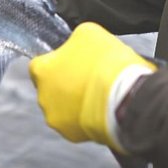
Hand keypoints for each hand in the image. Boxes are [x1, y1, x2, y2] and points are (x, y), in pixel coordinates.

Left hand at [28, 22, 155, 152]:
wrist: (127, 97)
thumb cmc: (106, 62)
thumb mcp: (88, 33)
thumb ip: (74, 40)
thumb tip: (75, 45)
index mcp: (41, 70)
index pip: (40, 64)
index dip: (57, 61)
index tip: (72, 61)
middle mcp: (42, 96)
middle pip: (51, 87)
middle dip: (66, 83)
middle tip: (88, 78)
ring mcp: (55, 117)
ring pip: (62, 107)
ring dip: (74, 102)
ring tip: (98, 94)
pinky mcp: (71, 134)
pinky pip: (75, 123)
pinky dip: (85, 118)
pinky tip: (101, 109)